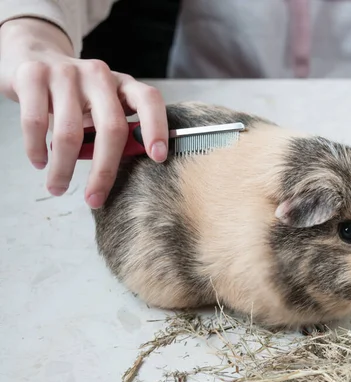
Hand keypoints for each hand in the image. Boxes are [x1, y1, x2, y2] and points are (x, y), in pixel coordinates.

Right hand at [0, 18, 168, 207]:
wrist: (34, 55)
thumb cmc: (77, 94)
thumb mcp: (102, 106)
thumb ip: (116, 129)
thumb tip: (128, 173)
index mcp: (123, 84)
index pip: (149, 101)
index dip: (157, 128)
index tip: (158, 158)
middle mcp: (99, 75)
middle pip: (111, 127)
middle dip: (104, 171)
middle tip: (94, 199)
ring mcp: (67, 73)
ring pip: (70, 132)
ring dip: (62, 169)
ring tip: (57, 187)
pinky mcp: (34, 75)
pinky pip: (37, 123)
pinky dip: (37, 149)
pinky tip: (39, 162)